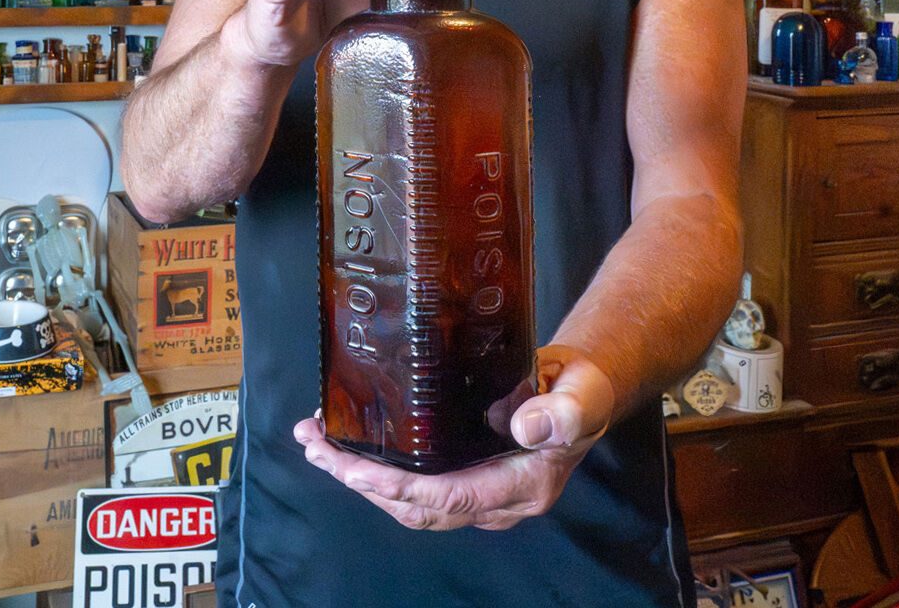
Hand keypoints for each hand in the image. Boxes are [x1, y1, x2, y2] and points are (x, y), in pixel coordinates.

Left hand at [293, 347, 614, 531]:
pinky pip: (411, 483)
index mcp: (522, 487)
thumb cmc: (583, 391)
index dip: (402, 490)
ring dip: (357, 475)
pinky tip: (344, 443)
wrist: (581, 390)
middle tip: (316, 448)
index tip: (359, 474)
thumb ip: (563, 413)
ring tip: (315, 443)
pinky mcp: (459, 475)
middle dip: (361, 482)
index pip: (451, 498)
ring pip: (407, 501)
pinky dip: (373, 467)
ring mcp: (474, 492)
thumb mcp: (583, 395)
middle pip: (416, 507)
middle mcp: (493, 501)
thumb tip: (522, 429)